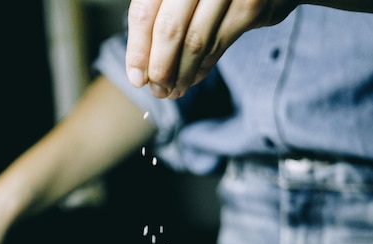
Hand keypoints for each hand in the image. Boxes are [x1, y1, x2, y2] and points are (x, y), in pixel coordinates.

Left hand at [126, 0, 297, 98]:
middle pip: (169, 30)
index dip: (138, 49)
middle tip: (157, 90)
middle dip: (160, 68)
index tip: (136, 78)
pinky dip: (202, 68)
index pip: (144, 11)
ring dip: (181, 74)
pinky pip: (219, 45)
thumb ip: (159, 14)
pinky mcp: (251, 6)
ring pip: (195, 43)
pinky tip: (192, 78)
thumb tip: (139, 68)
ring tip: (173, 91)